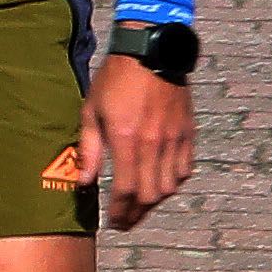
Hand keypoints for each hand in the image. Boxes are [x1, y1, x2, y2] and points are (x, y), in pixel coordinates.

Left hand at [81, 52, 196, 230]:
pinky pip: (185, 169)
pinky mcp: (187, 131)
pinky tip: (161, 184)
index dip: (120, 212)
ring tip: (140, 206)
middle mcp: (153, 143)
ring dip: (155, 201)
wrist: (151, 49)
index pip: (126, 190)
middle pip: (150, 195)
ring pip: (170, 186)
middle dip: (137, 214)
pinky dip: (174, 182)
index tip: (114, 222)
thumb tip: (84, 182)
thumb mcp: (91, 111)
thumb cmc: (115, 79)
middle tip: (126, 222)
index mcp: (126, 139)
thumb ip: (89, 150)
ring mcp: (174, 138)